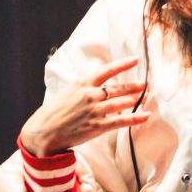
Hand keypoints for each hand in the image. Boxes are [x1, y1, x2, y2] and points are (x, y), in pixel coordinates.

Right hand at [20, 56, 149, 155]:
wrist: (44, 131)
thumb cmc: (54, 112)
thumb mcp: (68, 92)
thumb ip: (84, 88)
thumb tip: (98, 87)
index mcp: (82, 84)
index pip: (107, 70)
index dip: (123, 64)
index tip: (135, 59)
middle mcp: (90, 95)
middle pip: (118, 88)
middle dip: (134, 86)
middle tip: (145, 84)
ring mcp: (95, 111)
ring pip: (122, 103)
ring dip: (136, 99)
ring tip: (147, 97)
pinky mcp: (97, 126)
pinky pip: (121, 120)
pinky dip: (135, 118)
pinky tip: (145, 115)